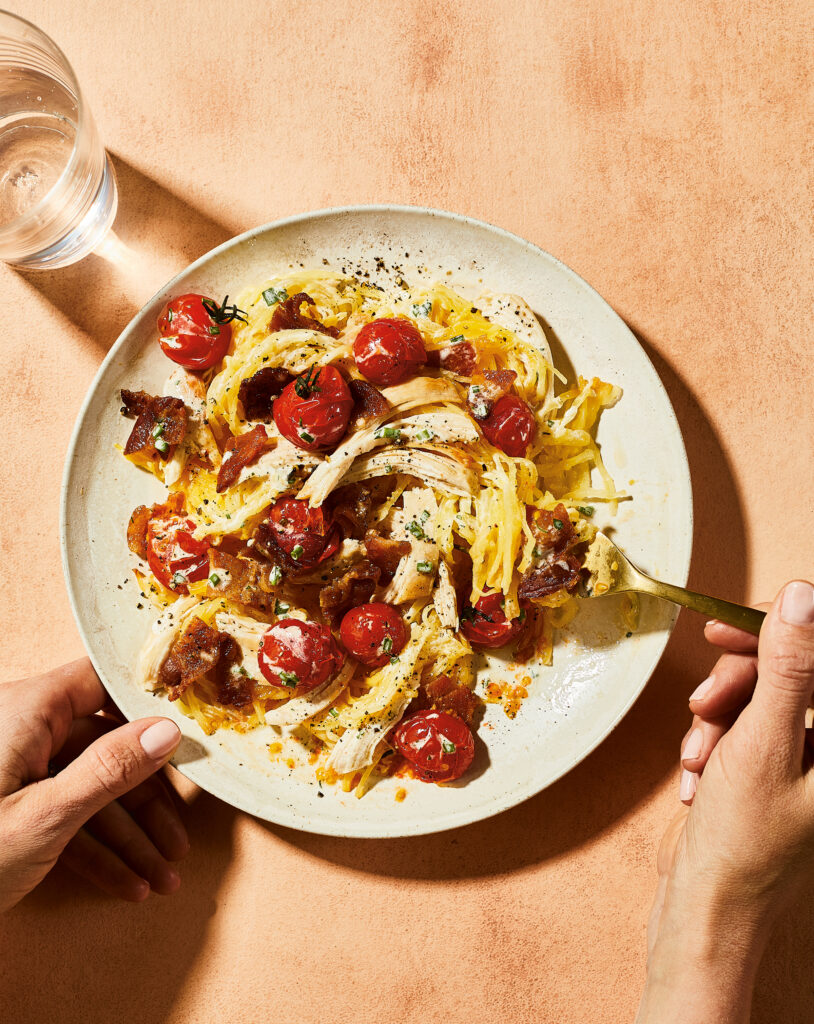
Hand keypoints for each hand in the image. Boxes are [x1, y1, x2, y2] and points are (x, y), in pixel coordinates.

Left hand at [0, 658, 188, 911]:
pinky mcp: (9, 803)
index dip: (153, 703)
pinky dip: (95, 848)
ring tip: (161, 878)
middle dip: (147, 802)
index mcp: (27, 710)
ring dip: (128, 837)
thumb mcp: (43, 818)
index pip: (105, 683)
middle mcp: (22, 729)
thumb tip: (168, 729)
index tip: (196, 727)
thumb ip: (110, 769)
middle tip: (180, 842)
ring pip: (89, 787)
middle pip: (106, 746)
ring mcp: (14, 767)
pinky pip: (64, 813)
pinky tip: (126, 884)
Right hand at [638, 580, 813, 1023]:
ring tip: (700, 756)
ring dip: (719, 717)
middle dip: (738, 684)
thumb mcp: (762, 745)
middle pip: (790, 668)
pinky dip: (716, 739)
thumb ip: (787, 669)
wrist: (708, 907)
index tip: (723, 632)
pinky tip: (700, 773)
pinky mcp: (777, 765)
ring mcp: (808, 757)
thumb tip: (802, 596)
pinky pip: (745, 722)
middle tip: (703, 704)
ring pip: (760, 693)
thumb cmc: (743, 842)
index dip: (775, 630)